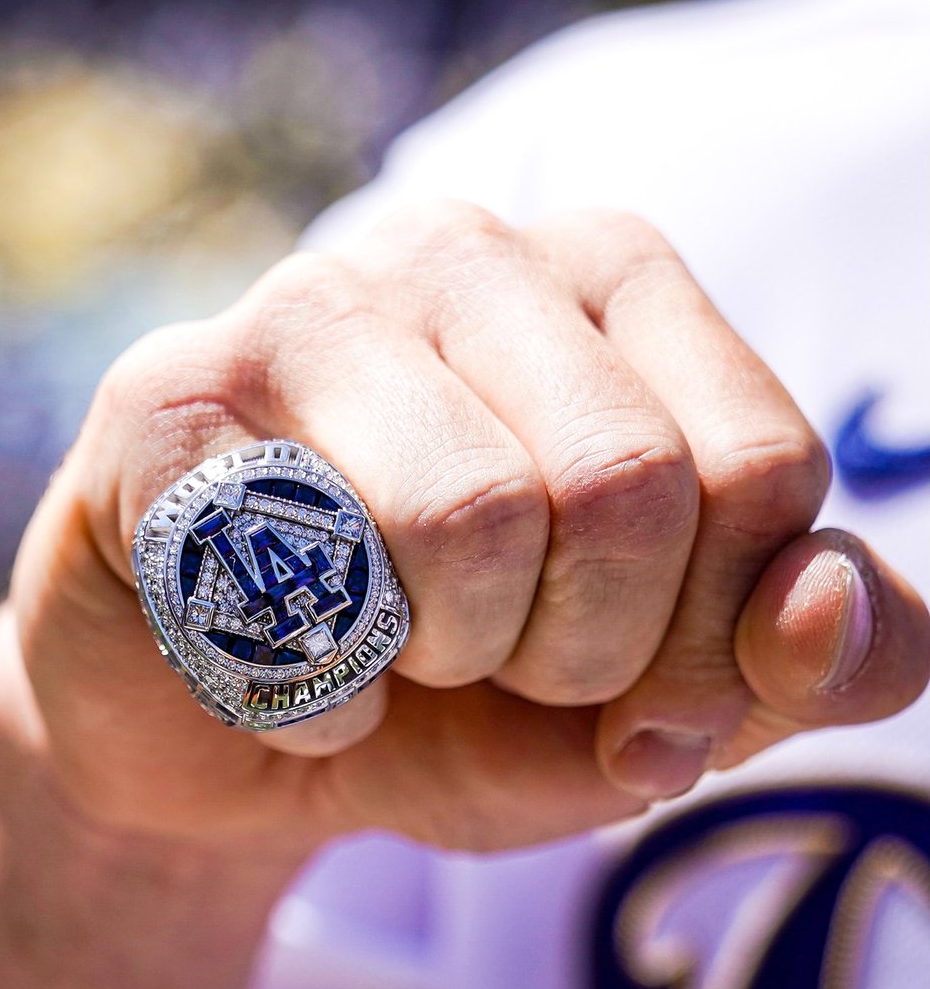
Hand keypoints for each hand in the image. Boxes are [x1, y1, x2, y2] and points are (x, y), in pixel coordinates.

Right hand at [10, 203, 929, 854]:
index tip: (632, 703)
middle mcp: (463, 251)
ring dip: (439, 664)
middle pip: (627, 487)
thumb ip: (799, 662)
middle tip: (489, 670)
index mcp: (612, 282)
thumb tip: (823, 611)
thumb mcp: (655, 699)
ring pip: (467, 515)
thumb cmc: (450, 693)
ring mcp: (304, 306)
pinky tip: (272, 663)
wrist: (223, 736)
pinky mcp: (165, 397)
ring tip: (386, 650)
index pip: (760, 470)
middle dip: (570, 659)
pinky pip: (298, 589)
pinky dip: (310, 700)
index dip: (709, 647)